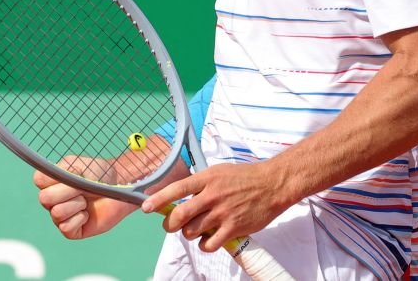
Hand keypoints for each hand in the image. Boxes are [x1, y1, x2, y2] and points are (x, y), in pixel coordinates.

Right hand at [33, 157, 137, 240]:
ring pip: (56, 213)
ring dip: (76, 204)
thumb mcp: (79, 165)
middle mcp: (52, 200)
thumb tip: (40, 179)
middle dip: (68, 191)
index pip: (38, 180)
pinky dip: (80, 218)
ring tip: (86, 201)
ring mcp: (60, 216)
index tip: (72, 174)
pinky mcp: (71, 231)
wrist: (120, 187)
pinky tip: (87, 214)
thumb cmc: (99, 174)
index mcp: (51, 181)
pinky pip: (66, 227)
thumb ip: (61, 170)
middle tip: (83, 189)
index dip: (55, 178)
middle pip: (44, 199)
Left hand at [141, 161, 288, 253]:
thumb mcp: (218, 172)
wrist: (272, 185)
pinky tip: (208, 239)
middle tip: (171, 225)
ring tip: (196, 229)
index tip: (145, 207)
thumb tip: (179, 194)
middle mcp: (212, 196)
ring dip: (189, 234)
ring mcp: (222, 214)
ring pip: (191, 232)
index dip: (158, 200)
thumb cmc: (244, 177)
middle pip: (179, 216)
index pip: (176, 189)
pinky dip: (204, 245)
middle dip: (169, 224)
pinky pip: (209, 245)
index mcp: (206, 179)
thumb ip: (200, 183)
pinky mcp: (233, 229)